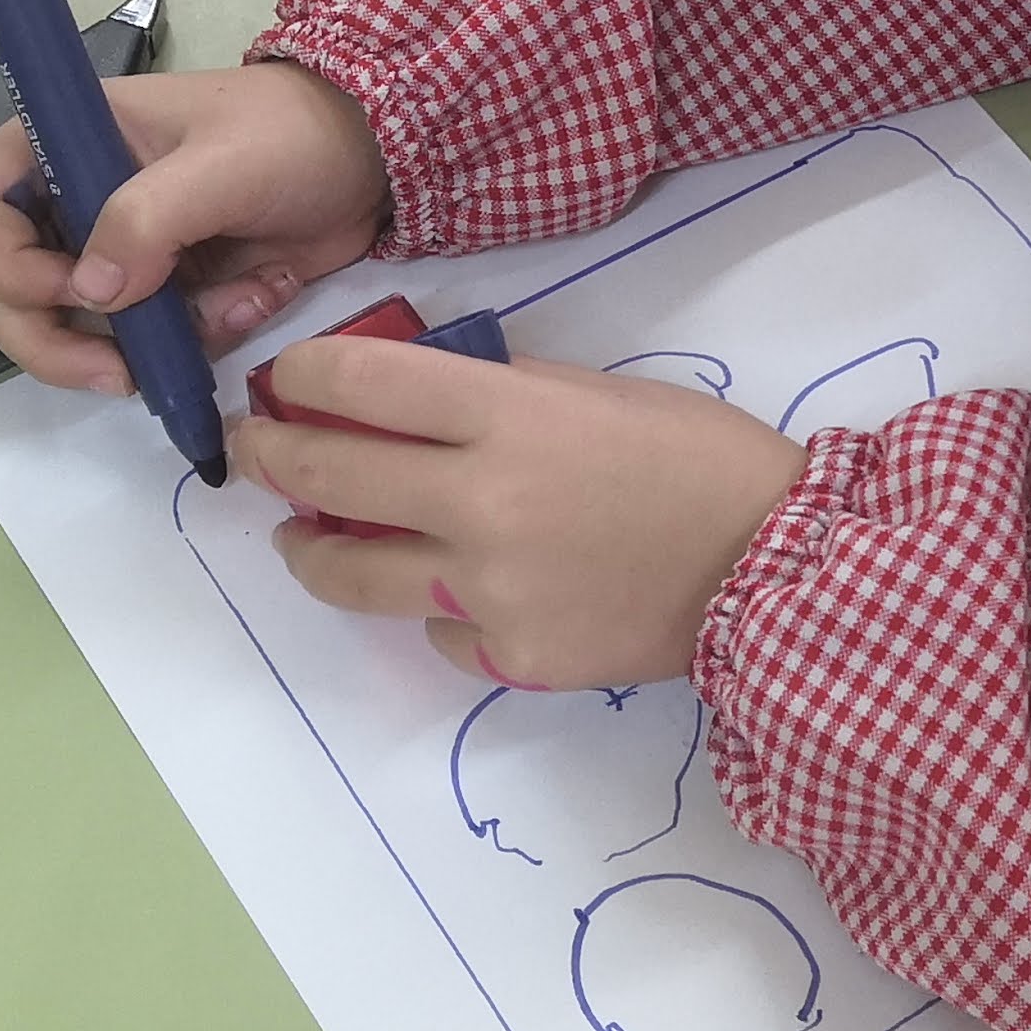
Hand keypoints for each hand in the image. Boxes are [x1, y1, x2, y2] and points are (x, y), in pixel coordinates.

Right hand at [0, 61, 391, 395]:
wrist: (374, 159)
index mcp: (64, 141)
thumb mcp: (223, 162)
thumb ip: (149, 218)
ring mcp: (114, 254)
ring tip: (229, 309)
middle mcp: (71, 201)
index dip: (1, 264)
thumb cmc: (293, 134)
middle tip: (117, 374)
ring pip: (73, 333)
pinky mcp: (162, 296)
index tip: (69, 291)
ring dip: (143, 346)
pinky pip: (147, 347)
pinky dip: (196, 344)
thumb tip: (89, 291)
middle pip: (2, 291)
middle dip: (55, 341)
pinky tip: (255, 298)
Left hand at [240, 340, 810, 691]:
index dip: (300, 375)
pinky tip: (457, 590)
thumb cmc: (697, 459)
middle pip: (329, 474)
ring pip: (350, 574)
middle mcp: (480, 501)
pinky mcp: (510, 655)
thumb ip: (500, 396)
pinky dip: (437, 608)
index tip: (283, 380)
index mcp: (507, 417)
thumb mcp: (598, 391)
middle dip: (272, 455)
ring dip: (308, 550)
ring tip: (301, 538)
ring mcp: (488, 588)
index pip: (359, 381)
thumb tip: (412, 404)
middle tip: (256, 450)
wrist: (774, 568)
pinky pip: (438, 631)